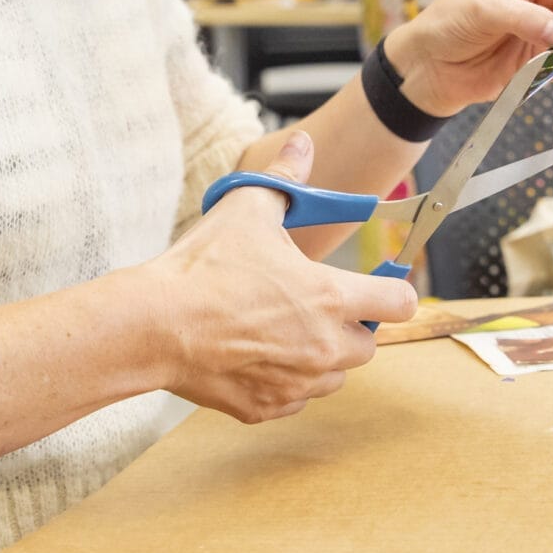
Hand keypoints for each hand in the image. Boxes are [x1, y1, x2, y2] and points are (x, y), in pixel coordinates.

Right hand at [135, 133, 415, 422]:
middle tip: (316, 306)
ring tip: (282, 331)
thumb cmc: (203, 268)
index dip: (393, 291)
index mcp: (329, 298)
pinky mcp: (264, 408)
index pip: (400, 303)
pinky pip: (294, 399)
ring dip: (320, 358)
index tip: (376, 285)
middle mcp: (322, 347)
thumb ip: (284, 177)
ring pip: (333, 377)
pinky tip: (255, 355)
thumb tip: (302, 144)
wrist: (152, 325)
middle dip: (351, 327)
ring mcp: (295, 383)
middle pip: (369, 345)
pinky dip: (284, 381)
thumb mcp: (247, 209)